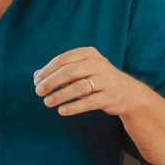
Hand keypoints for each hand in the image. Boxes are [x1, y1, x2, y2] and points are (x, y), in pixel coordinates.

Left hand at [35, 46, 149, 117]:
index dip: (47, 71)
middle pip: (69, 71)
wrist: (127, 92)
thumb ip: (60, 72)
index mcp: (89, 54)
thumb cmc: (98, 80)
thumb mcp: (81, 71)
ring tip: (47, 102)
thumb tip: (36, 75)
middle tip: (38, 92)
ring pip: (78, 87)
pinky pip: (89, 102)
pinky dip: (73, 107)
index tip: (37, 81)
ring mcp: (105, 80)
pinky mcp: (110, 96)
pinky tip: (61, 111)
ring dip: (60, 95)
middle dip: (51, 82)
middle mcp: (98, 64)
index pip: (63, 60)